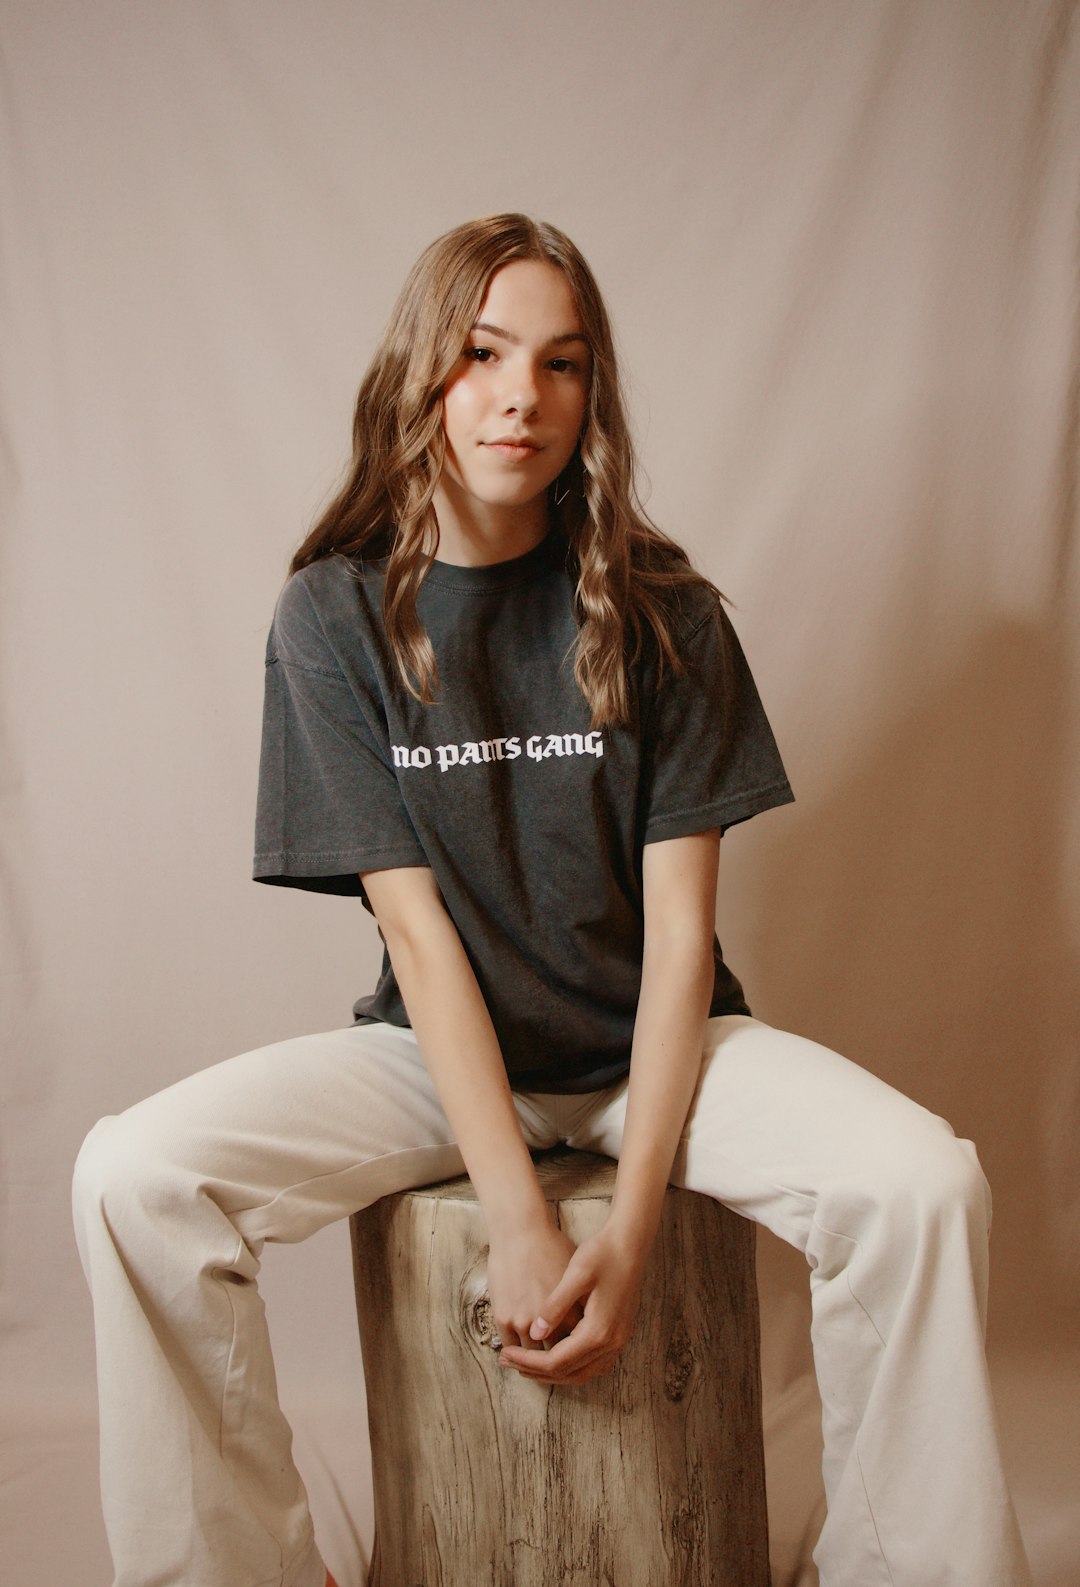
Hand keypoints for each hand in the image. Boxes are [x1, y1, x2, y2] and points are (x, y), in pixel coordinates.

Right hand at [485, 1217, 582, 1351]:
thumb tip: (591, 1322)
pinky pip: (512, 1346)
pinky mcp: (504, 1318)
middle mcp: (549, 1323)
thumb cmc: (551, 1247)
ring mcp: (524, 1322)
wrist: (520, 1231)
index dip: (577, 1354)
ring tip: (536, 1364)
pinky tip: (520, 1351)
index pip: (577, 1347)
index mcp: (572, 1314)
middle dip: (556, 1363)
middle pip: (555, 1356)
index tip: (575, 1358)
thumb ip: (582, 1305)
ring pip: (532, 1356)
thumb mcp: (577, 1276)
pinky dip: (517, 1351)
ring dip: (534, 1362)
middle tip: (555, 1368)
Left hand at [497, 1219, 647, 1384]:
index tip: (504, 1354)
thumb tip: (534, 1333)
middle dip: (535, 1370)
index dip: (527, 1361)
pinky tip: (554, 1355)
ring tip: (525, 1363)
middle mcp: (611, 1343)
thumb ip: (555, 1306)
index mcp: (598, 1331)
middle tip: (507, 1361)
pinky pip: (592, 1364)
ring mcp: (617, 1342)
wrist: (631, 1242)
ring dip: (552, 1372)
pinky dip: (570, 1366)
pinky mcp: (618, 1335)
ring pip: (581, 1373)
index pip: (556, 1361)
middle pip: (568, 1373)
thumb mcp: (575, 1274)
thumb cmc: (602, 1253)